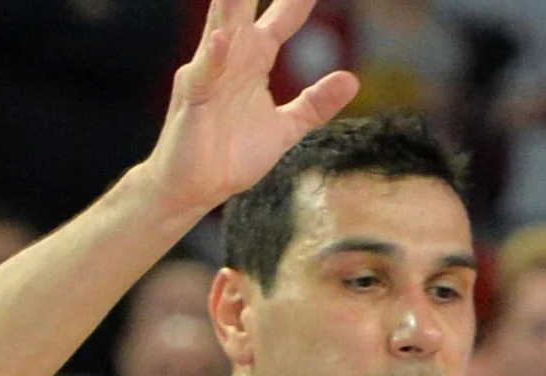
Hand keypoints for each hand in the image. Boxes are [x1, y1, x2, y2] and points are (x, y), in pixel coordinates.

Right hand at [146, 0, 361, 217]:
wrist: (196, 187)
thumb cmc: (233, 154)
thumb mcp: (286, 128)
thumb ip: (315, 103)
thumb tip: (351, 78)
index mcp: (254, 60)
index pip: (282, 19)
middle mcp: (231, 57)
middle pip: (246, 9)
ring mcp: (210, 73)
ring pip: (222, 28)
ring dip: (231, 4)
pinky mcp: (193, 98)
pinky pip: (204, 73)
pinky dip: (213, 56)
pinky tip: (223, 38)